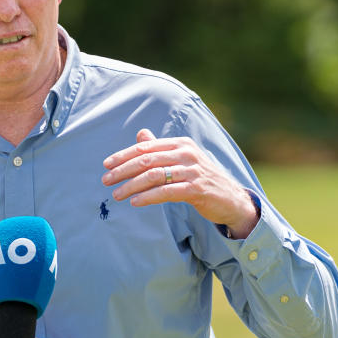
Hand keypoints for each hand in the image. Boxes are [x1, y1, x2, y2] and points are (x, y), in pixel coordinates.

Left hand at [101, 128, 258, 238]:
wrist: (231, 199)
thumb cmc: (201, 178)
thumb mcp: (182, 160)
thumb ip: (160, 148)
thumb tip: (140, 135)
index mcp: (180, 144)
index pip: (145, 147)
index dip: (123, 155)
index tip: (106, 164)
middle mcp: (186, 153)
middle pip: (146, 160)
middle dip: (123, 170)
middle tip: (106, 180)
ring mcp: (192, 171)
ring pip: (154, 176)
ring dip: (131, 186)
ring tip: (117, 195)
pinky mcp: (196, 189)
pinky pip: (166, 192)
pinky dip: (148, 197)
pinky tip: (135, 202)